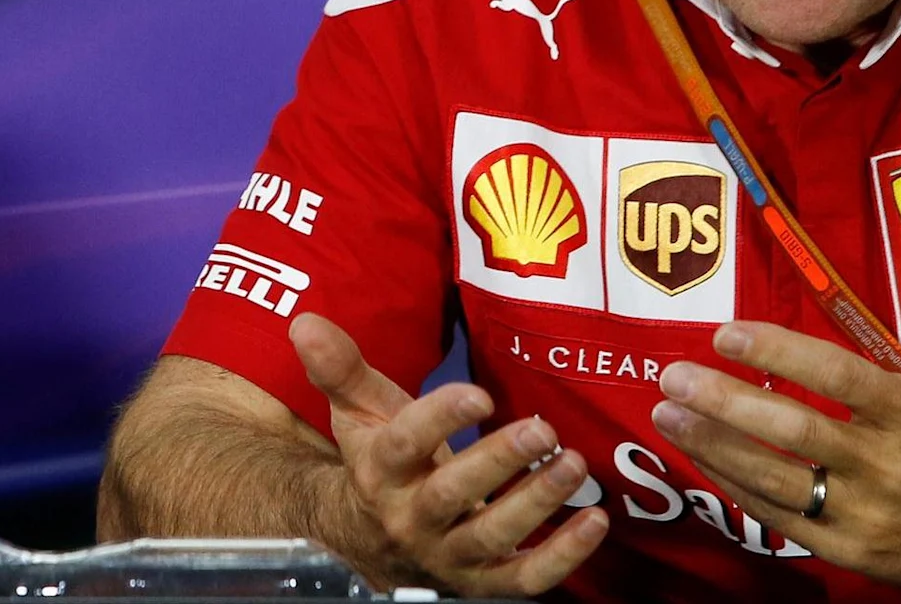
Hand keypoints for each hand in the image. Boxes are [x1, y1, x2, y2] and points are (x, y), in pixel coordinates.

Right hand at [290, 310, 608, 594]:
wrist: (367, 540)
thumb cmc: (377, 461)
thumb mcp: (357, 412)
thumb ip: (339, 367)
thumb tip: (305, 322)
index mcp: (380, 471)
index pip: (405, 444)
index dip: (440, 419)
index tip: (478, 393)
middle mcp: (411, 518)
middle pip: (451, 494)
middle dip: (497, 463)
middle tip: (541, 430)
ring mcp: (448, 554)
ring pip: (491, 537)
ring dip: (536, 504)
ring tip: (574, 465)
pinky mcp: (481, 582)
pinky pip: (524, 577)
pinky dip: (563, 555)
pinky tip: (595, 522)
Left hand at [652, 238, 900, 592]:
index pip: (837, 377)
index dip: (777, 352)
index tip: (726, 333)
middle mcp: (888, 464)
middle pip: (794, 430)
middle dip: (726, 402)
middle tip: (674, 377)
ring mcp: (867, 512)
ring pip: (778, 479)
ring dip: (716, 446)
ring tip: (668, 415)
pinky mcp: (853, 549)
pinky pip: (783, 518)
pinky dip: (739, 488)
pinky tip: (705, 458)